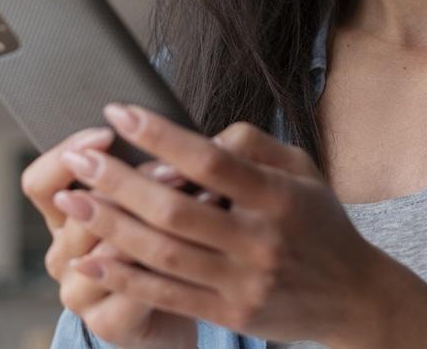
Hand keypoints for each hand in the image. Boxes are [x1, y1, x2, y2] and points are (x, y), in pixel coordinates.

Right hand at [21, 127, 196, 348]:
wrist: (168, 316)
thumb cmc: (159, 246)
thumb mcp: (146, 199)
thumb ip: (147, 166)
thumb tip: (183, 125)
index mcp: (62, 219)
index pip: (40, 183)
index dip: (68, 155)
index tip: (108, 131)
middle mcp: (62, 255)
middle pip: (80, 209)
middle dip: (132, 181)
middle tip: (175, 163)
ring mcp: (80, 292)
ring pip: (108, 249)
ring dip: (156, 219)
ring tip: (201, 194)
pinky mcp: (106, 323)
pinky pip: (133, 289)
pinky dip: (169, 263)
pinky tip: (201, 242)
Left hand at [53, 104, 379, 346]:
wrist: (355, 297)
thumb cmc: (319, 222)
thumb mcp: (301, 168)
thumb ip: (251, 143)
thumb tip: (198, 133)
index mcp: (277, 195)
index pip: (209, 160)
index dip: (160, 135)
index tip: (119, 112)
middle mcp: (260, 240)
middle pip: (175, 209)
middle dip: (119, 181)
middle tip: (79, 158)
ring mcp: (244, 282)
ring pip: (164, 254)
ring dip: (111, 227)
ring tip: (72, 203)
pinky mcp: (232, 313)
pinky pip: (167, 294)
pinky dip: (124, 276)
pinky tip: (90, 259)